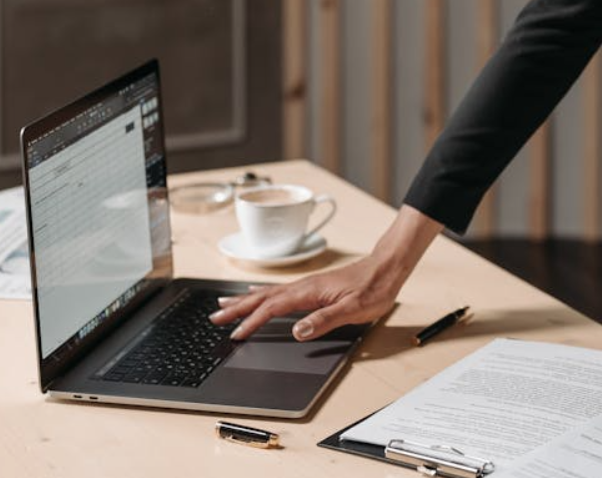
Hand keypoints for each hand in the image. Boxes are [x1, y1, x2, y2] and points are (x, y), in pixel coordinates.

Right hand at [211, 254, 405, 340]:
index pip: (272, 309)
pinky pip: (278, 292)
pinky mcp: (311, 287)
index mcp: (309, 292)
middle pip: (262, 298)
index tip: (236, 334)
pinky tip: (257, 295)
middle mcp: (303, 287)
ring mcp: (306, 286)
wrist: (386, 268)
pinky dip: (261, 295)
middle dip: (237, 308)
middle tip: (215, 317)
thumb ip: (324, 319)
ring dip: (245, 301)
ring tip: (226, 305)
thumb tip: (297, 331)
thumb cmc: (373, 288)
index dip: (252, 322)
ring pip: (267, 294)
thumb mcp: (353, 309)